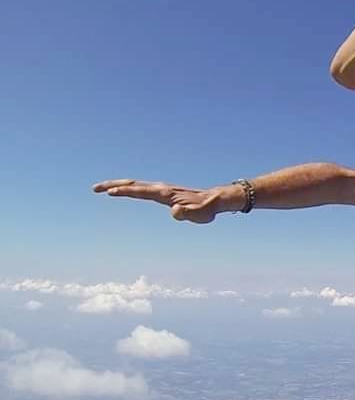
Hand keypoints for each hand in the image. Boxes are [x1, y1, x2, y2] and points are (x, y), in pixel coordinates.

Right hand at [92, 179, 229, 223]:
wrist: (214, 200)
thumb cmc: (206, 209)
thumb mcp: (199, 215)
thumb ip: (188, 213)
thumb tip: (176, 211)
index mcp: (165, 193)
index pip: (141, 192)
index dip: (126, 192)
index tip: (111, 193)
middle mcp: (161, 188)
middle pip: (133, 185)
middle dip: (113, 185)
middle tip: (95, 188)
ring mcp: (161, 188)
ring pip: (136, 185)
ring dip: (118, 185)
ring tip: (102, 189)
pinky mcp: (163, 191)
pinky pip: (141, 188)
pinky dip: (128, 188)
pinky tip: (123, 190)